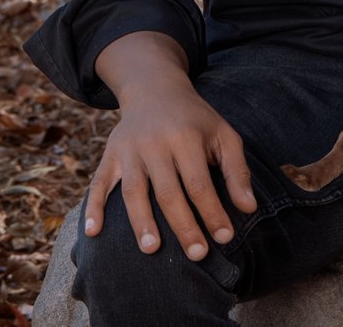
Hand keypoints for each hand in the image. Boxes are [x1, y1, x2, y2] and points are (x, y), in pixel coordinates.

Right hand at [83, 75, 256, 260]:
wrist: (154, 88)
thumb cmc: (195, 119)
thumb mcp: (223, 134)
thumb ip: (236, 170)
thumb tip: (249, 208)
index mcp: (186, 137)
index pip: (199, 183)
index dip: (212, 212)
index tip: (225, 237)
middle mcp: (155, 143)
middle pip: (168, 191)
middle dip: (183, 225)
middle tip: (197, 255)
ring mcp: (129, 150)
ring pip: (134, 190)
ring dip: (141, 221)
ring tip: (152, 250)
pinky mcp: (110, 154)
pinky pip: (99, 182)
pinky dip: (94, 206)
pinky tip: (93, 232)